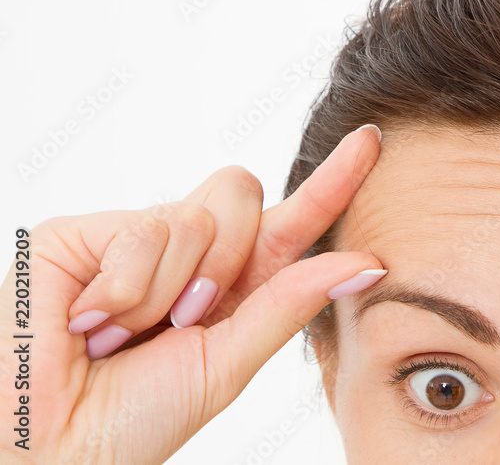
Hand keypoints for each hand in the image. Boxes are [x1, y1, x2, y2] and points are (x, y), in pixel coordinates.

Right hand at [0, 124, 385, 464]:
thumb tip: (369, 261)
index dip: (332, 180)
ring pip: (195, 215)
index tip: (371, 141)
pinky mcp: (81, 233)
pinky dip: (127, 290)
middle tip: (185, 320)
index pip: (292, 219)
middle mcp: (186, 250)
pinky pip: (143, 231)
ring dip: (170, 290)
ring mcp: (134, 236)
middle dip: (227, 260)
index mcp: (232, 281)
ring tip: (128, 333)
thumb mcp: (229, 362)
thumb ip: (292, 303)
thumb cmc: (136, 418)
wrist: (52, 449)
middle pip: (244, 194)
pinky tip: (90, 320)